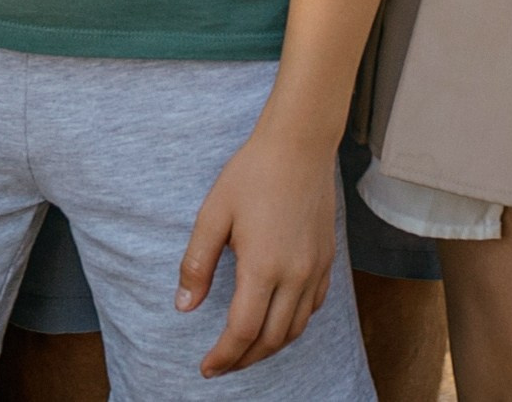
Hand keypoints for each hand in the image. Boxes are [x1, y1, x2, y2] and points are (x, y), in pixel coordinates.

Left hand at [176, 116, 335, 376]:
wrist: (299, 144)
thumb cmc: (252, 173)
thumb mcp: (214, 213)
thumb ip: (197, 263)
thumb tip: (184, 306)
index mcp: (263, 267)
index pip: (242, 332)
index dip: (223, 356)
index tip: (206, 367)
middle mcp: (294, 276)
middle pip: (270, 340)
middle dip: (244, 360)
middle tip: (222, 364)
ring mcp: (315, 269)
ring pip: (295, 329)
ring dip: (269, 347)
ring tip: (246, 350)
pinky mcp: (327, 260)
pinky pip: (313, 308)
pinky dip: (294, 325)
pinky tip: (278, 321)